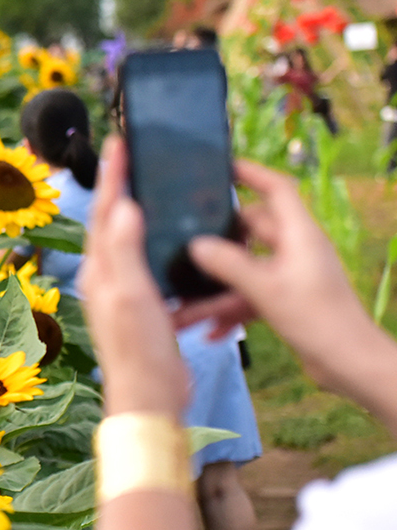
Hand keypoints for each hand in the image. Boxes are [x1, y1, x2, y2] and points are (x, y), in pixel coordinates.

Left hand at [78, 138, 186, 416]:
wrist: (149, 397)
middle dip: (119, 187)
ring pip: (126, 242)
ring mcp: (122, 294)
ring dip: (134, 212)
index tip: (120, 141)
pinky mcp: (142, 308)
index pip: (105, 213)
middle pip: (110, 223)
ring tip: (148, 187)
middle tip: (131, 155)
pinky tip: (166, 240)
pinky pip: (144, 264)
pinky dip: (152, 243)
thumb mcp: (133, 294)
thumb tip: (122, 205)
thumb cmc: (138, 349)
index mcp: (101, 271)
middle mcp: (106, 279)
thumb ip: (125, 250)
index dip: (114, 176)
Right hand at [178, 159, 396, 410]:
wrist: (350, 363)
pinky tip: (210, 333)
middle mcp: (295, 249)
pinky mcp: (286, 301)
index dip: (250, 172)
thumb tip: (195, 244)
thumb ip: (228, 264)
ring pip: (244, 270)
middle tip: (179, 242)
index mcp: (298, 234)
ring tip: (182, 307)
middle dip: (216, 240)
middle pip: (250, 230)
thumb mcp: (266, 288)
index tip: (218, 166)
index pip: (276, 188)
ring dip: (216, 289)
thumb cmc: (316, 318)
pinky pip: (249, 297)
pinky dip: (230, 311)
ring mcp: (290, 276)